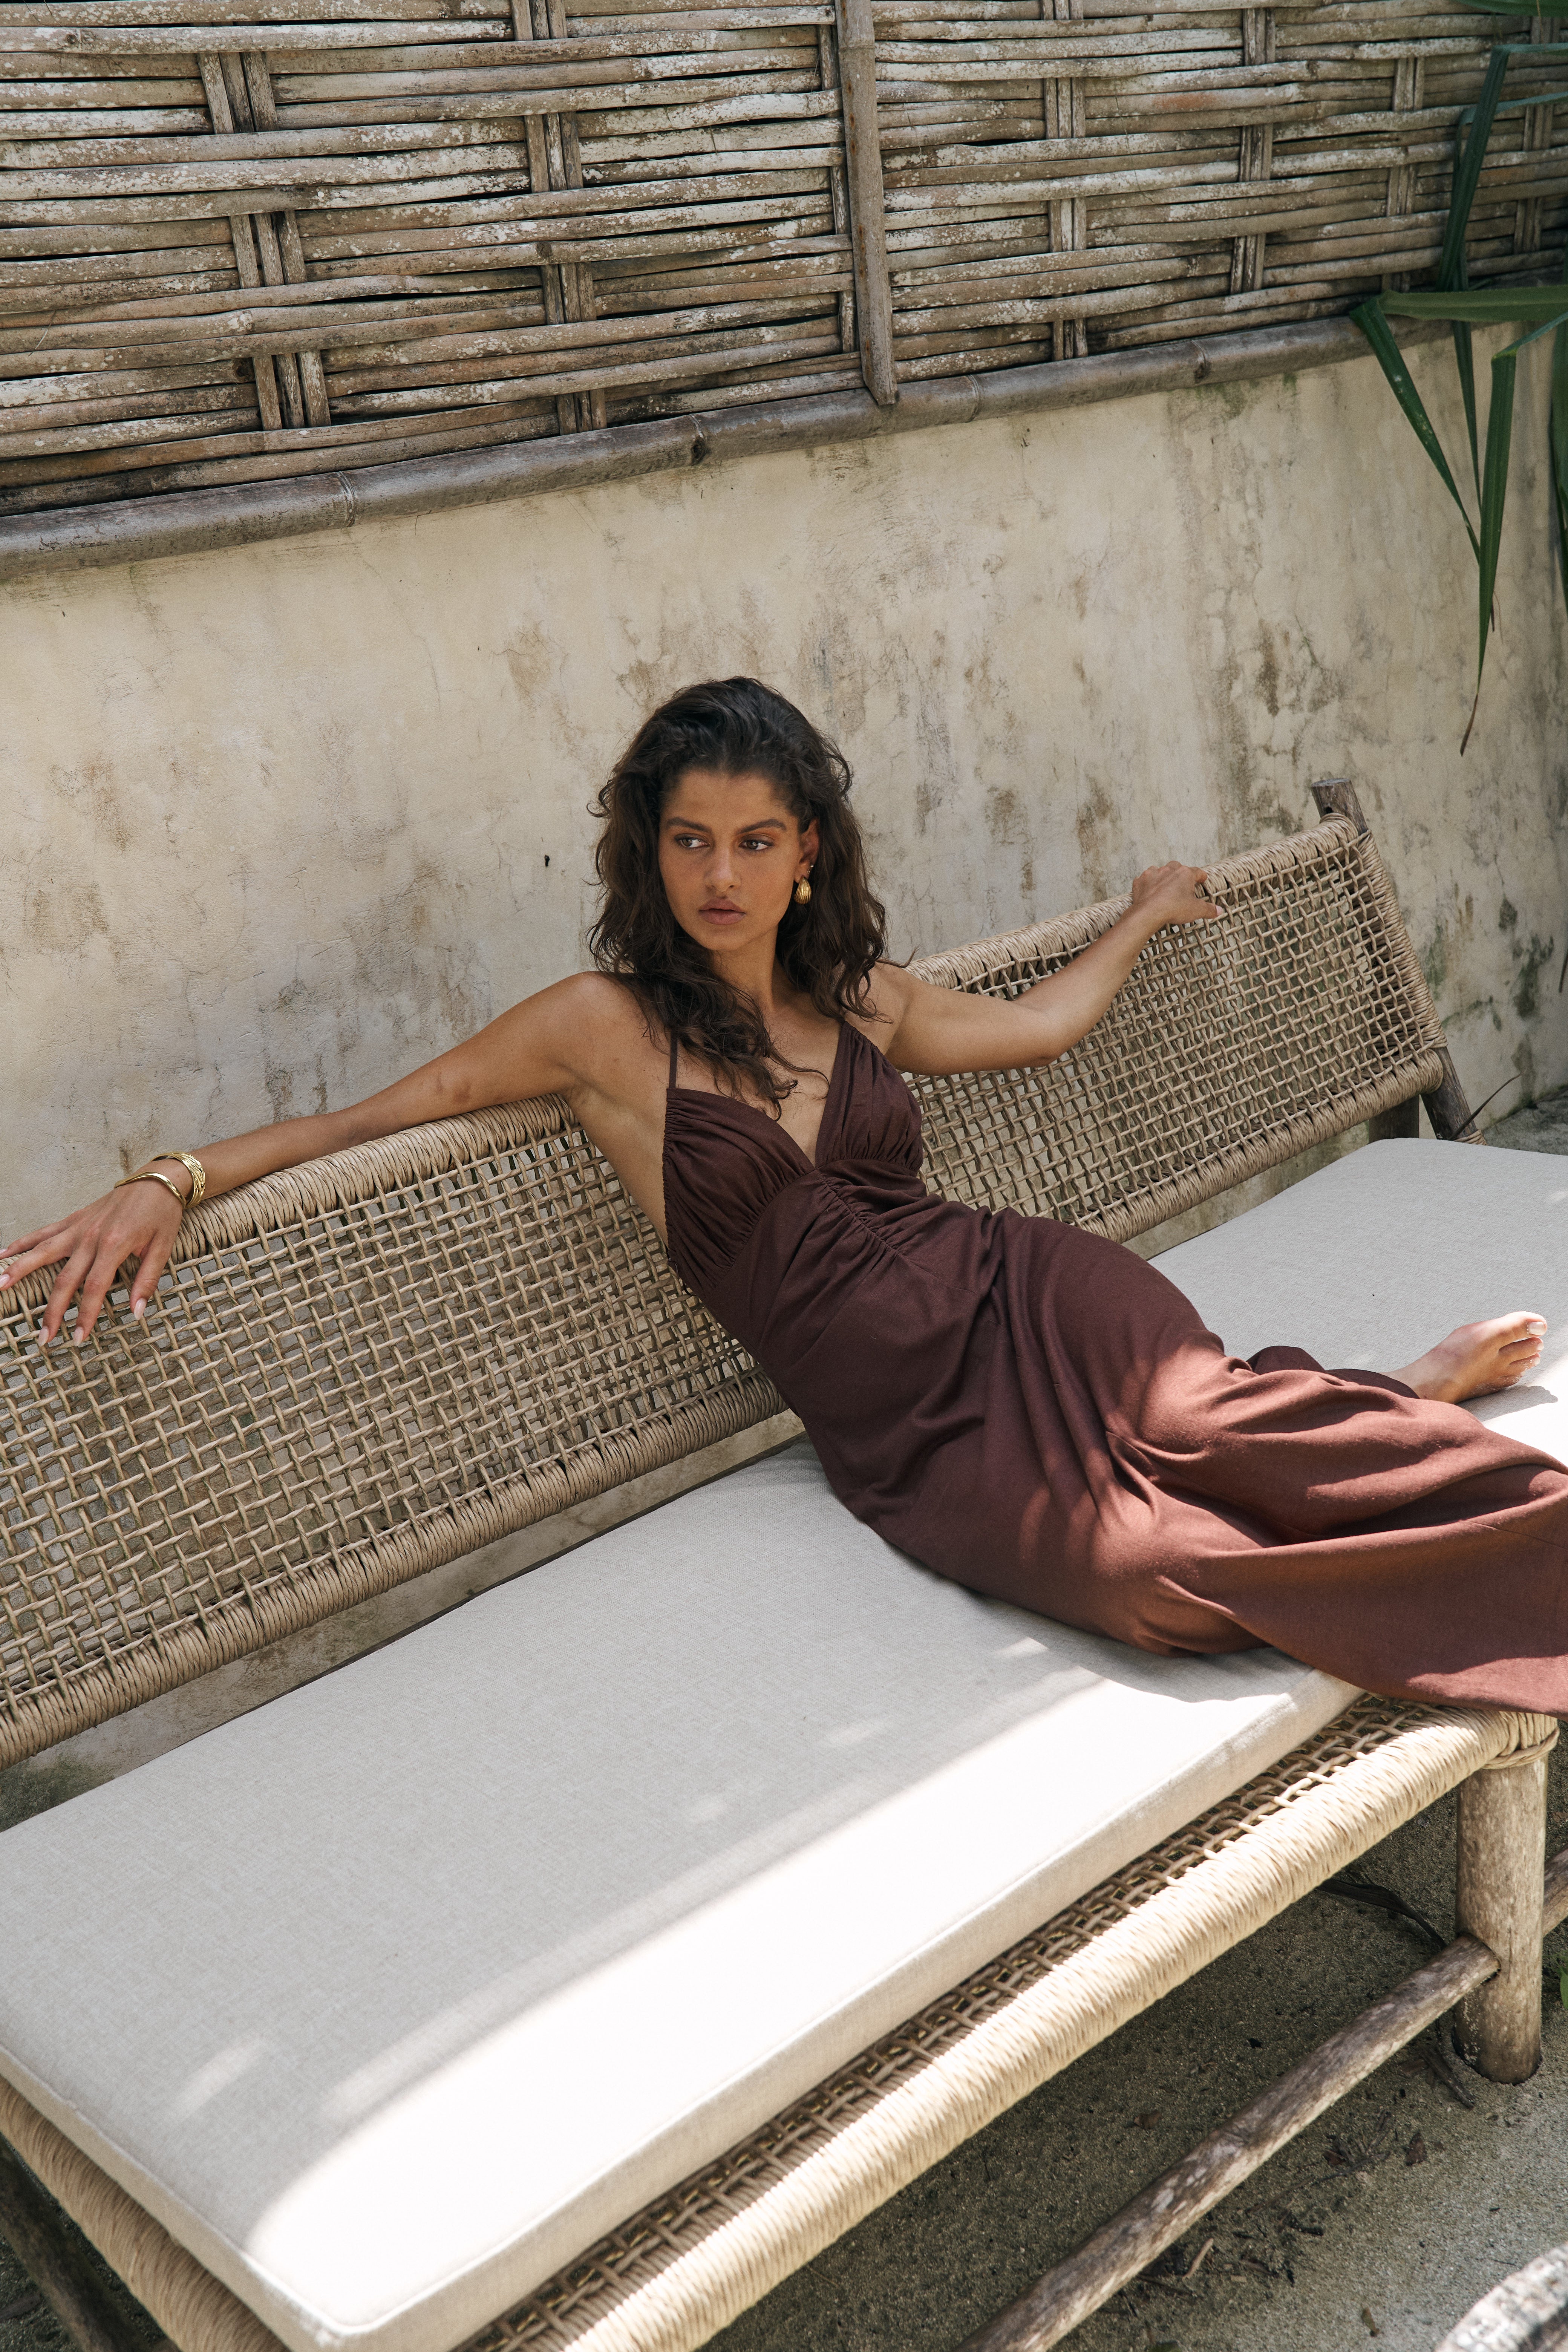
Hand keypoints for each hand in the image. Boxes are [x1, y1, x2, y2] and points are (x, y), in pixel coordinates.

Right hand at [0, 1178, 186, 1347]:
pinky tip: (3, 1254)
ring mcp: (78, 1227)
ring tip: (0, 1287)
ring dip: (20, 1271)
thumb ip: (147, 1281)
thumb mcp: (162, 1249)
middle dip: (53, 1311)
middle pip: (64, 1279)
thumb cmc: (162, 1214)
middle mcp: (90, 1237)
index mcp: (114, 1245)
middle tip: (44, 1337)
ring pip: (42, 1252)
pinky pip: (43, 1232)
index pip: (94, 1288)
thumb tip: (136, 1312)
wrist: (158, 1180)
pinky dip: (22, 1243)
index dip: (85, 1314)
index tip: (78, 1337)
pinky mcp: (73, 1219)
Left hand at [1128, 861, 1221, 933]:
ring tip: (1165, 886)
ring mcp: (1153, 874)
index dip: (1200, 876)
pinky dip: (1148, 883)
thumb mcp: (1196, 910)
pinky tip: (1150, 890)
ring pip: (1160, 870)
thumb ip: (1208, 909)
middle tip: (1182, 882)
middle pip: (1177, 867)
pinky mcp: (1141, 881)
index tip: (1202, 878)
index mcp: (1185, 874)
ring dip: (1163, 876)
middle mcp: (1169, 870)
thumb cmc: (1173, 909)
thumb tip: (1218, 911)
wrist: (1149, 912)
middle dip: (1181, 873)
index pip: (1196, 872)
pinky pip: (1146, 879)